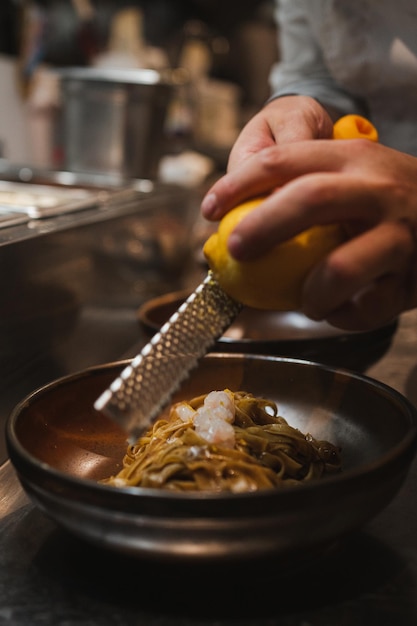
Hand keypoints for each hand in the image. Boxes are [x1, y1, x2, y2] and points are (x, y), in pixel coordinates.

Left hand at [201, 111, 416, 330]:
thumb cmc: (386, 199)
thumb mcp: (352, 173)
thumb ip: (302, 186)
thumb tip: (233, 225)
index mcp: (351, 158)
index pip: (282, 161)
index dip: (237, 185)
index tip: (209, 209)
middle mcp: (377, 190)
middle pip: (309, 199)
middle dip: (263, 226)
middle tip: (237, 250)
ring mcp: (401, 233)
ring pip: (341, 267)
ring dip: (309, 292)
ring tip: (303, 301)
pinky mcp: (413, 278)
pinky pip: (368, 308)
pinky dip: (342, 317)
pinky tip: (336, 311)